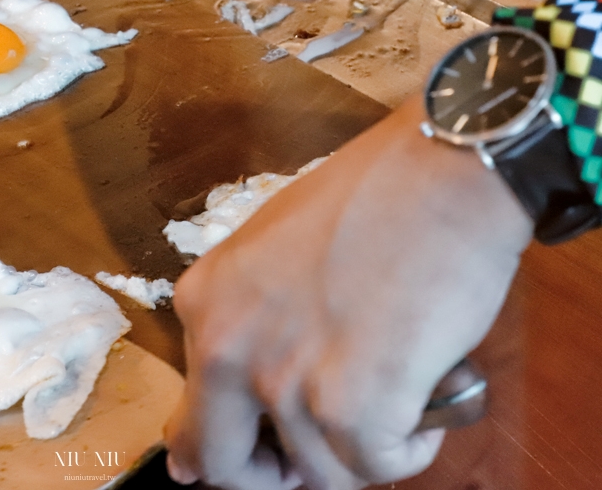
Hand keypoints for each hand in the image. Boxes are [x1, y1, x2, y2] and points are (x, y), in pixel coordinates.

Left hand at [165, 95, 532, 489]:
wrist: (440, 172)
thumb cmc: (372, 198)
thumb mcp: (275, 251)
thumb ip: (249, 319)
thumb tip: (241, 394)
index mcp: (202, 303)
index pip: (190, 420)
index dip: (223, 451)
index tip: (254, 455)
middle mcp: (226, 345)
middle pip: (223, 466)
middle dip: (272, 475)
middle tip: (321, 450)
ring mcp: (284, 379)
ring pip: (320, 471)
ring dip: (362, 446)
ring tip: (397, 385)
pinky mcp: (350, 406)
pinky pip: (377, 466)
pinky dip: (410, 446)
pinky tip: (423, 395)